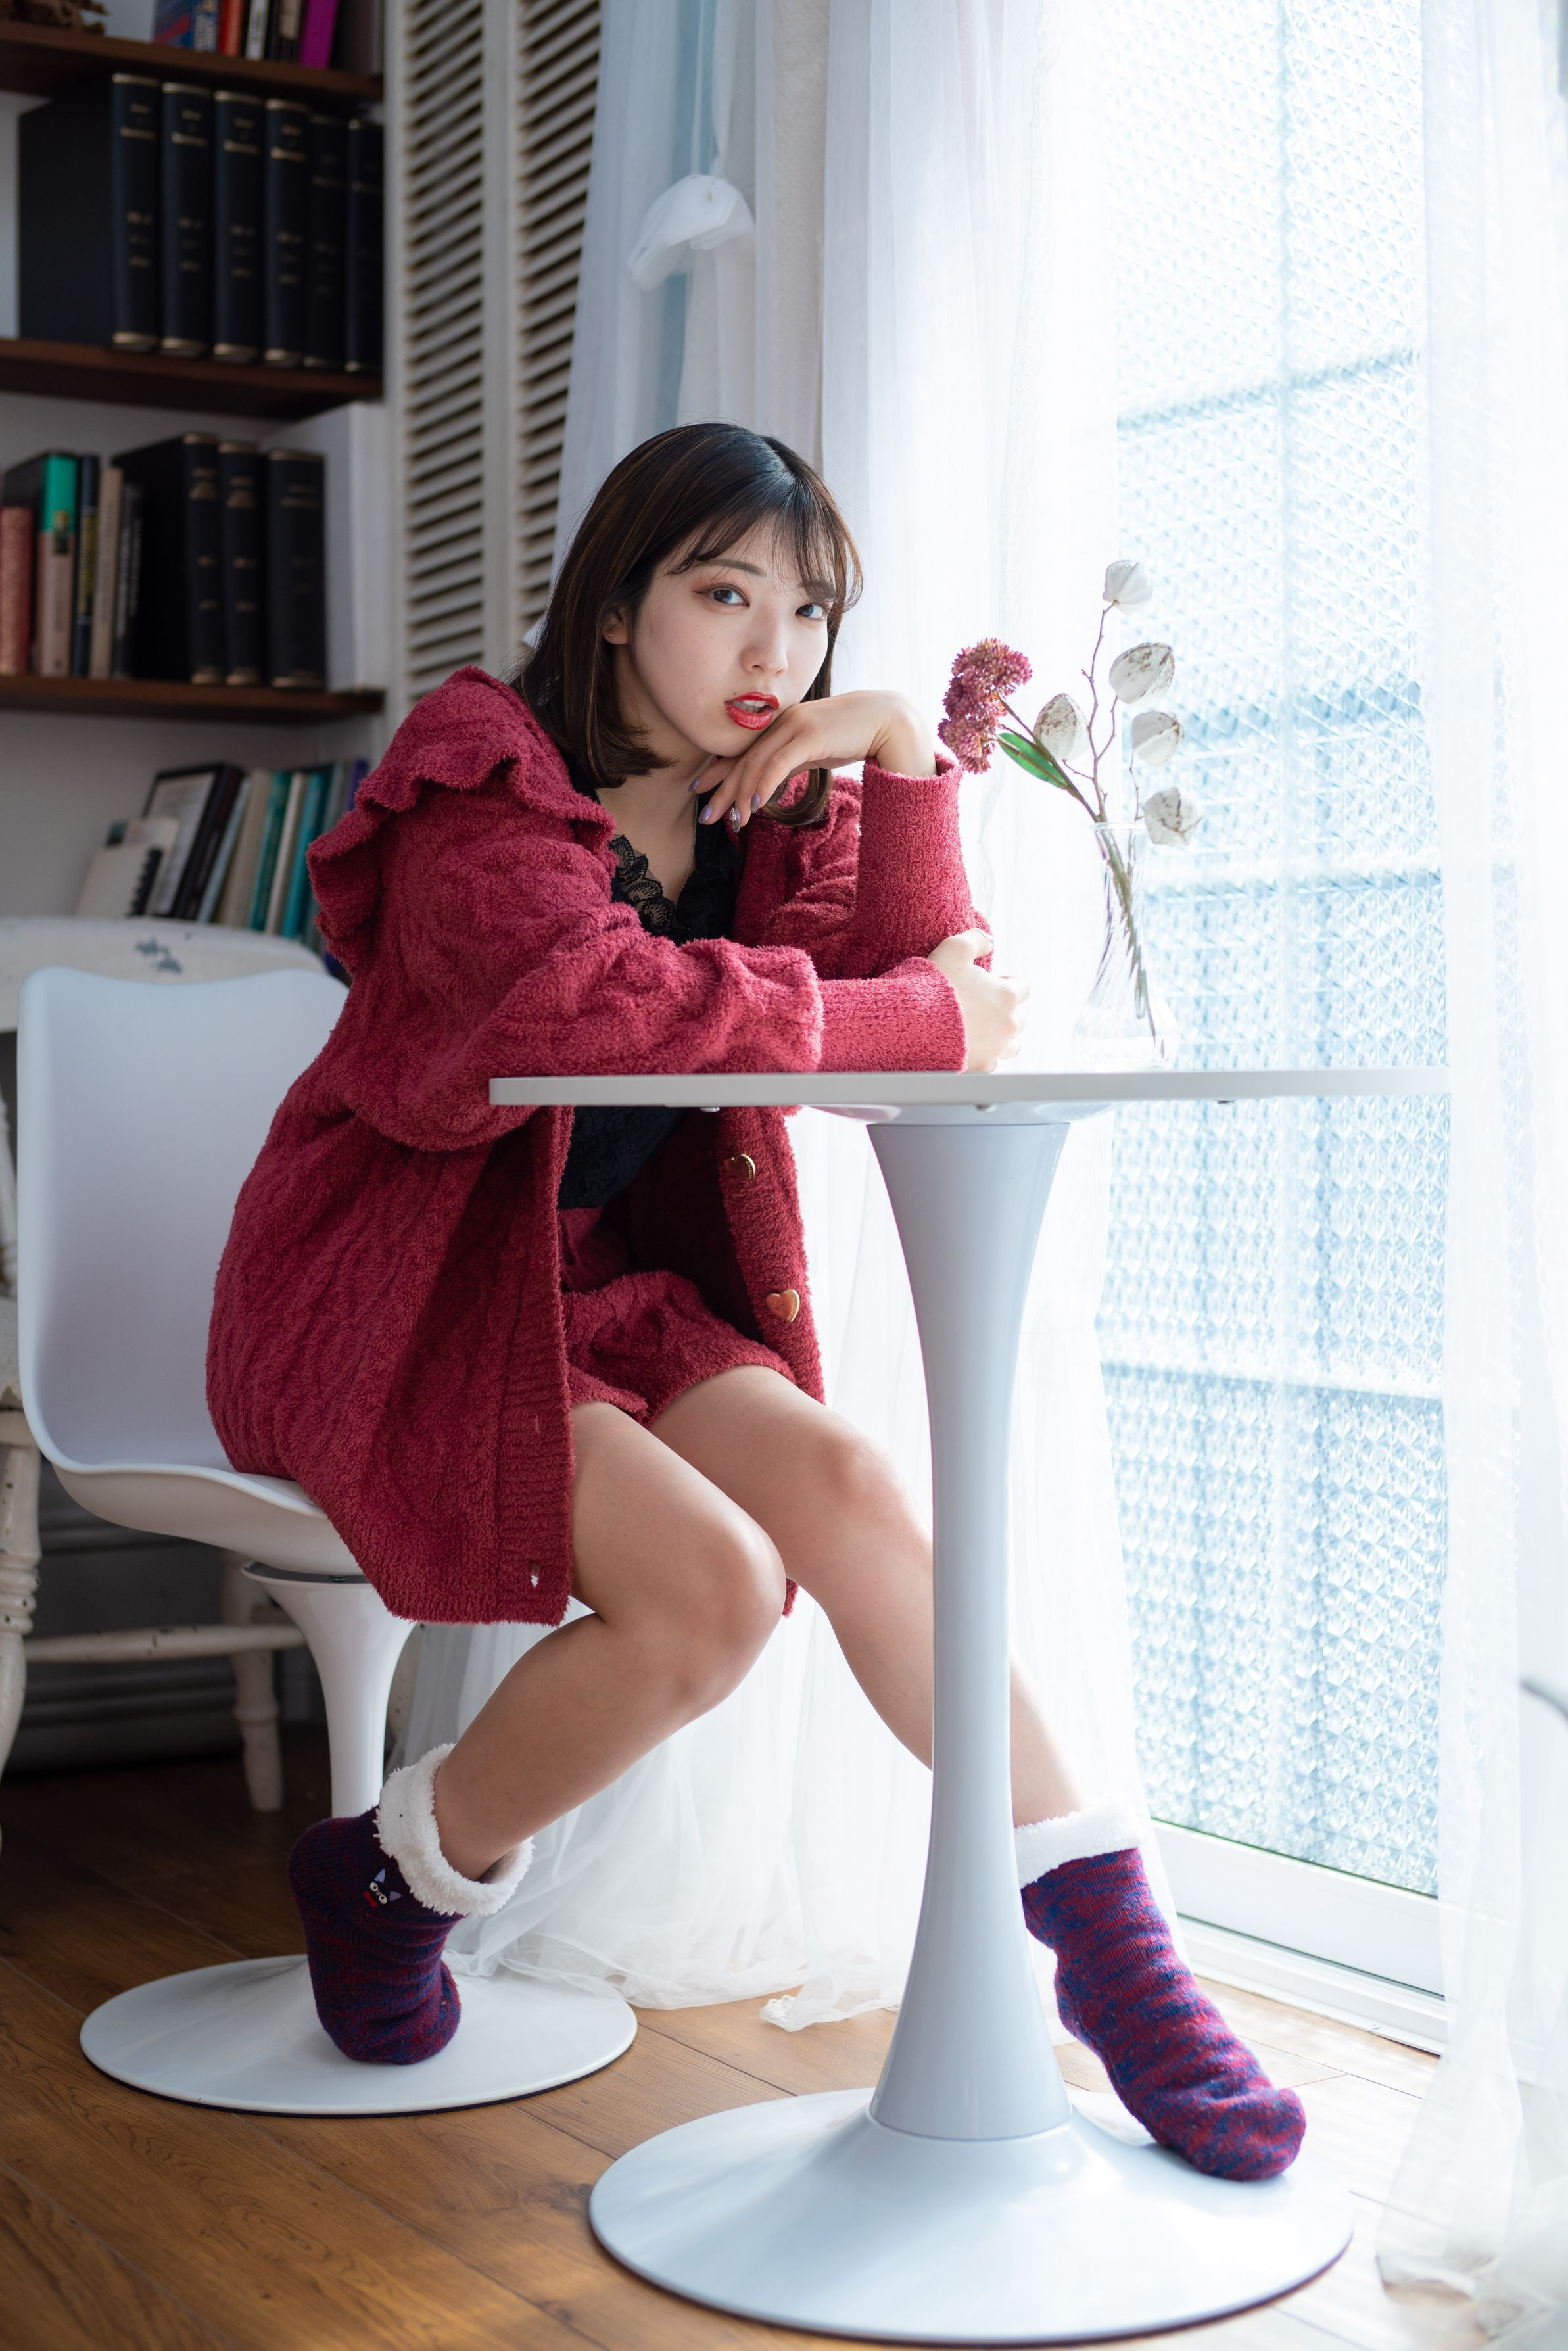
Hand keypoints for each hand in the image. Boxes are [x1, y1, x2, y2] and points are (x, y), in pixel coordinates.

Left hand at [696, 692, 936, 831]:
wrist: (889, 720)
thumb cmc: (854, 735)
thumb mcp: (814, 750)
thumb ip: (792, 761)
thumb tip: (771, 782)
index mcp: (782, 725)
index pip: (744, 750)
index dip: (719, 770)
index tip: (699, 788)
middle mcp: (783, 722)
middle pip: (744, 759)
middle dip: (721, 789)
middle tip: (705, 816)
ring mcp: (795, 725)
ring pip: (757, 763)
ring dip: (740, 795)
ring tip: (731, 821)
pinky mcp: (809, 735)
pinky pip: (778, 763)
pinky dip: (763, 784)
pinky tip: (753, 805)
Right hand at [926, 929, 1027, 1072]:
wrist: (912, 1023)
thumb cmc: (934, 985)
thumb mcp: (954, 948)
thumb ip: (976, 940)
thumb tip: (990, 941)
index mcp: (1007, 995)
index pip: (1022, 988)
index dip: (1007, 984)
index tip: (992, 985)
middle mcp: (1008, 1024)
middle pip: (1019, 1018)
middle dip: (1004, 1012)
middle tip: (982, 1007)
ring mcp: (996, 1049)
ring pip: (1012, 1045)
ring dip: (1001, 1036)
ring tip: (981, 1030)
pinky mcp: (981, 1067)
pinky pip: (992, 1063)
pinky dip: (984, 1056)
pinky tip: (969, 1046)